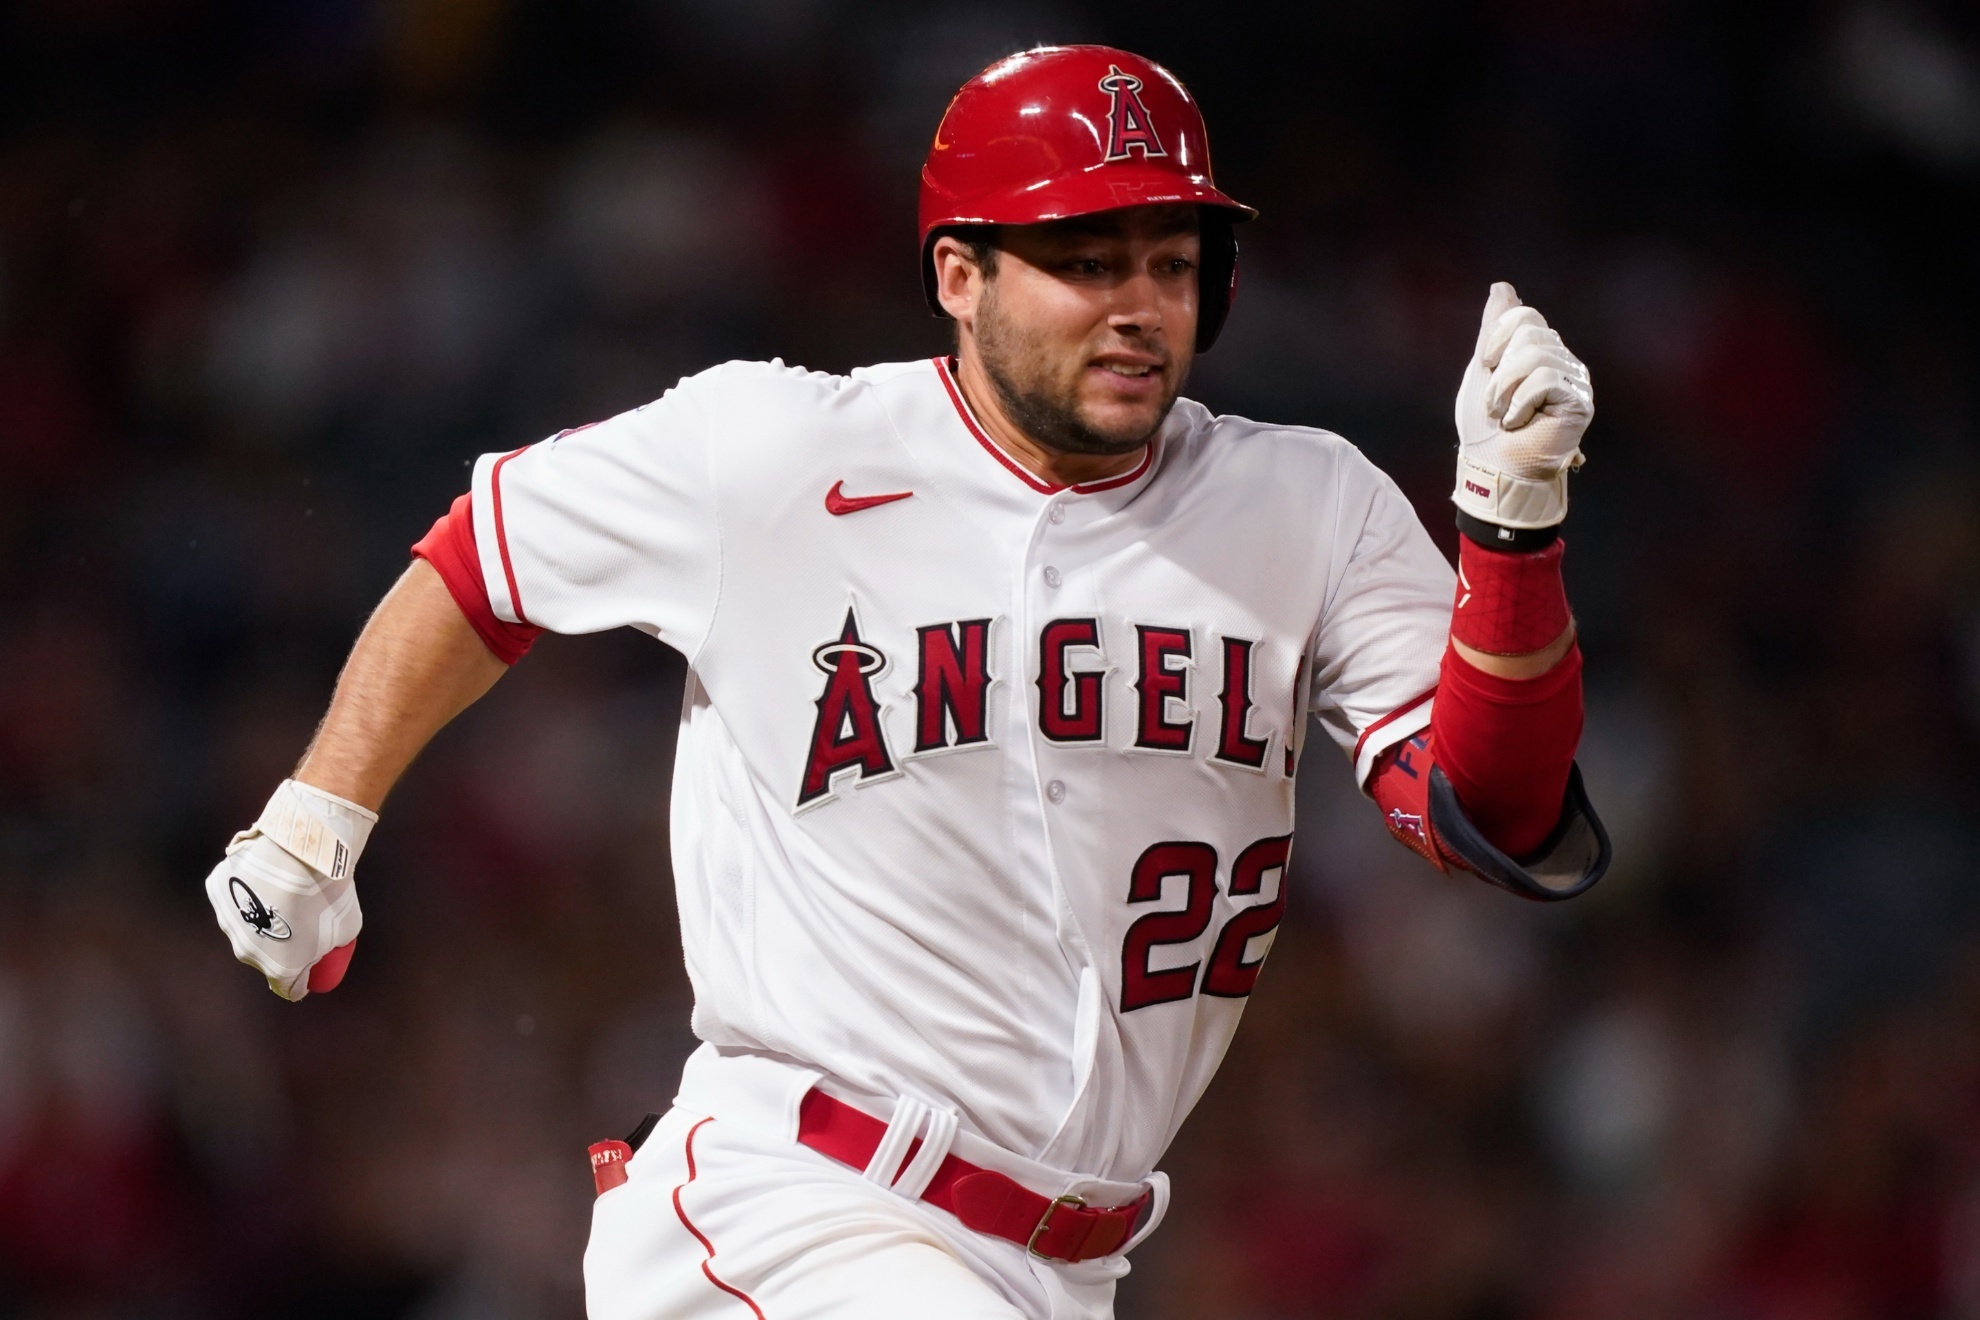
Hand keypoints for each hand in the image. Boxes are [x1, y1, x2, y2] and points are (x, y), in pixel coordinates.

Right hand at [204, 780, 373, 1000]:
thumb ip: (333, 946)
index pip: (289, 988)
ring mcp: (228, 921)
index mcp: (280, 967)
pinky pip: (233, 896)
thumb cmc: (330, 892)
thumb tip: (327, 948)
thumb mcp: (347, 928)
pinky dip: (246, 890)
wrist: (305, 851)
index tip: (309, 971)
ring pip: (245, 927)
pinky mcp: (217, 891)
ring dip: (261, 918)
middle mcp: (247, 951)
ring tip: (282, 894)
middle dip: (280, 948)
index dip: (301, 981)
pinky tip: (263, 877)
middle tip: (299, 924)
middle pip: (264, 958)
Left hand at [1453, 282, 1593, 528]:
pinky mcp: (1580, 401)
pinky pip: (1546, 378)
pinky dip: (1521, 402)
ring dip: (1506, 388)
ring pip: (1536, 355)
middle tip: (1495, 401)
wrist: (1491, 465)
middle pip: (1531, 333)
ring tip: (1503, 414)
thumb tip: (1501, 286)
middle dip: (1500, 370)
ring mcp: (1574, 380)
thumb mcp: (1482, 368)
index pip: (1525, 316)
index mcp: (1540, 351)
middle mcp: (1562, 361)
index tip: (1486, 366)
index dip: (1498, 337)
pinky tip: (1520, 422)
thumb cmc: (1483, 425)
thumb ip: (1494, 328)